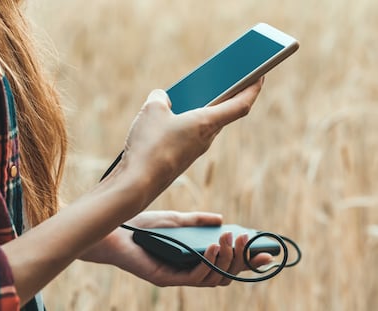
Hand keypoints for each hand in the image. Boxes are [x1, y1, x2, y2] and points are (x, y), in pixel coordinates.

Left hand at [81, 211, 272, 286]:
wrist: (117, 230)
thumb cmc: (144, 226)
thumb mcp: (177, 220)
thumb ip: (198, 221)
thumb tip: (221, 219)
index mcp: (194, 258)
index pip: (226, 263)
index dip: (247, 260)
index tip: (266, 251)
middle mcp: (189, 270)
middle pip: (225, 273)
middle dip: (241, 260)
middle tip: (248, 240)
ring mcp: (179, 276)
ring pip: (214, 277)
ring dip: (226, 258)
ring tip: (230, 237)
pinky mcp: (167, 278)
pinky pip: (195, 277)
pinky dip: (208, 263)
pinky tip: (212, 246)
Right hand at [108, 78, 263, 209]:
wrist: (138, 184)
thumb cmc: (150, 145)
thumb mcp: (152, 110)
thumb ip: (160, 98)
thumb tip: (162, 99)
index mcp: (206, 123)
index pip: (241, 104)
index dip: (254, 88)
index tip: (261, 74)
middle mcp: (205, 139)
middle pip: (224, 113)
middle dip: (226, 96)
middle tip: (227, 78)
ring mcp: (194, 151)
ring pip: (204, 125)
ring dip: (204, 110)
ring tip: (195, 93)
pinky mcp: (181, 159)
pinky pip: (189, 135)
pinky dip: (187, 123)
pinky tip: (171, 117)